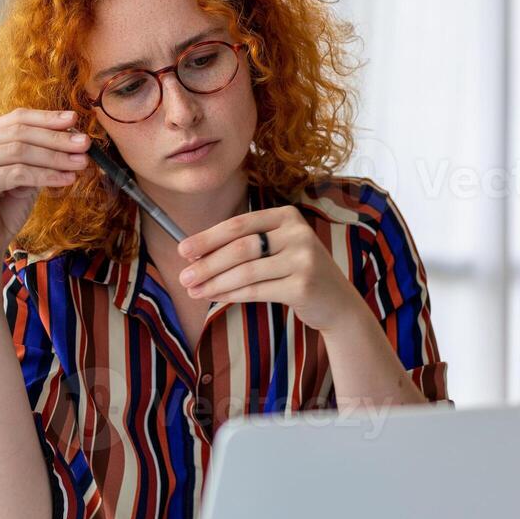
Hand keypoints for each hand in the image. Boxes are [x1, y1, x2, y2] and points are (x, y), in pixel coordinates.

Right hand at [0, 108, 89, 268]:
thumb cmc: (0, 214)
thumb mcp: (24, 178)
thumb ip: (38, 156)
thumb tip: (72, 136)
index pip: (15, 119)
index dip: (46, 118)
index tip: (75, 119)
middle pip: (19, 133)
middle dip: (56, 138)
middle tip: (85, 143)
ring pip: (19, 151)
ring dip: (55, 156)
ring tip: (81, 162)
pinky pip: (16, 173)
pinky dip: (45, 175)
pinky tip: (66, 179)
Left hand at [175, 206, 364, 332]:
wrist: (336, 301)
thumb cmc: (297, 272)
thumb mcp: (278, 249)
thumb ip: (245, 245)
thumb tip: (196, 254)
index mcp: (287, 216)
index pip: (239, 224)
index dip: (208, 237)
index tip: (183, 250)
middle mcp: (298, 233)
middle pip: (240, 247)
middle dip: (207, 263)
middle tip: (183, 276)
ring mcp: (303, 259)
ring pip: (246, 271)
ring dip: (215, 282)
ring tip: (194, 290)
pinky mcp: (303, 286)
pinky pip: (257, 290)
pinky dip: (231, 295)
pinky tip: (215, 297)